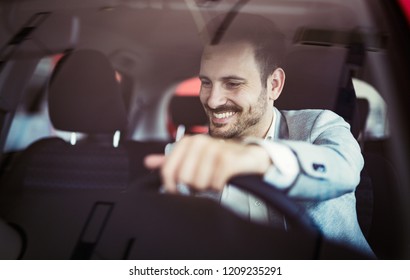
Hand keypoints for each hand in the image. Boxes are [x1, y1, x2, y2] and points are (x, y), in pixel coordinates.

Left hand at [144, 134, 270, 192]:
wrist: (249, 158)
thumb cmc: (219, 159)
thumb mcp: (193, 158)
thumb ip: (171, 161)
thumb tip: (147, 161)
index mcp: (187, 142)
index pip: (167, 171)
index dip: (171, 187)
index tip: (179, 191)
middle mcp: (199, 142)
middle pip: (183, 179)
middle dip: (193, 187)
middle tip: (203, 183)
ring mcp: (214, 149)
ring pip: (198, 183)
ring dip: (207, 188)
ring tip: (214, 180)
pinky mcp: (228, 159)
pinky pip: (214, 183)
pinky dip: (218, 187)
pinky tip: (223, 181)